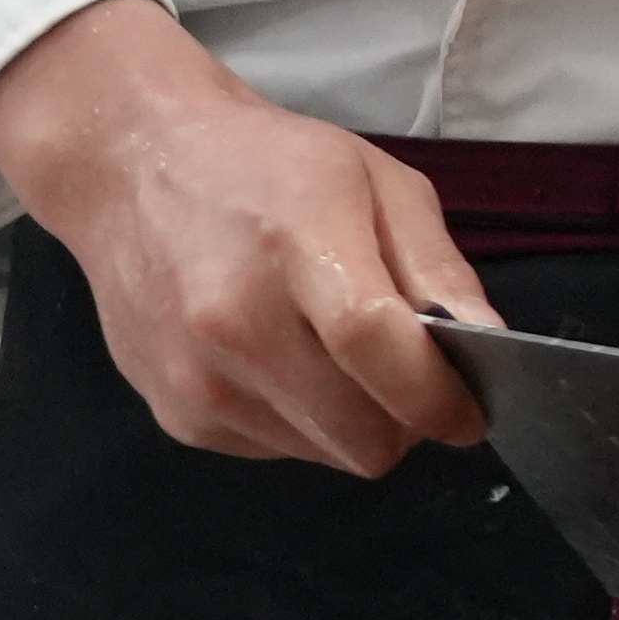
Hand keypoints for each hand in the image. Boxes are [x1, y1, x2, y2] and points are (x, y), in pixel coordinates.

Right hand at [0, 0, 492, 476]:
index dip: (436, 396)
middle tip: (406, 376)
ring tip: (335, 356)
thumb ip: (435, 264)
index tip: (470, 412)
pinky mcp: (175, 418)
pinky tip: (281, 362)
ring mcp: (198, 381)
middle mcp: (236, 325)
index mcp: (296, 245)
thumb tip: (486, 343)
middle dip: (404, 420)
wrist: (132, 166)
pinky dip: (301, 424)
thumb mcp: (373, 179)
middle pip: (361, 434)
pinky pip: (276, 451)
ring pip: (325, 455)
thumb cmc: (267, 164)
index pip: (375, 349)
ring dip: (352, 424)